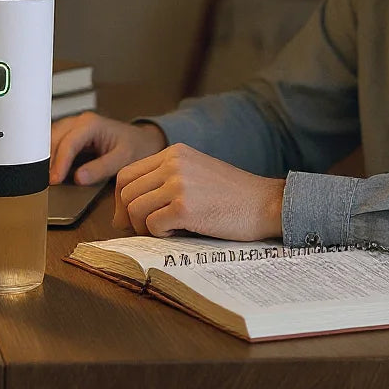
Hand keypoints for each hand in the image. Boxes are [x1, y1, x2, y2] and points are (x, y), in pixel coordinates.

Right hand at [50, 112, 166, 185]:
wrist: (144, 142)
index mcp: (91, 124)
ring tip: (42, 178)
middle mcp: (79, 122)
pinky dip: (50, 157)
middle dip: (47, 160)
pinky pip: (55, 144)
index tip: (54, 181)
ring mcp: (73, 127)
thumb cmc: (137, 148)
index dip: (59, 163)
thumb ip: (102, 168)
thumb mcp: (124, 159)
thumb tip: (78, 178)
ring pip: (50, 140)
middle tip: (42, 182)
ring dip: (45, 158)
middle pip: (54, 139)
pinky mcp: (71, 136)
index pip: (69, 143)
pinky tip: (48, 171)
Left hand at [112, 143, 284, 241]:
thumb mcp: (196, 175)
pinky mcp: (185, 207)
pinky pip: (152, 225)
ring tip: (165, 232)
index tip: (127, 217)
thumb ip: (164, 183)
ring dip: (143, 228)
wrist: (267, 204)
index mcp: (174, 153)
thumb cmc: (233, 197)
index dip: (121, 199)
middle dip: (126, 216)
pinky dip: (159, 234)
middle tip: (141, 231)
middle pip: (126, 191)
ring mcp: (179, 183)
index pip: (127, 174)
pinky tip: (178, 233)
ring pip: (134, 209)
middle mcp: (174, 163)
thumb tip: (124, 212)